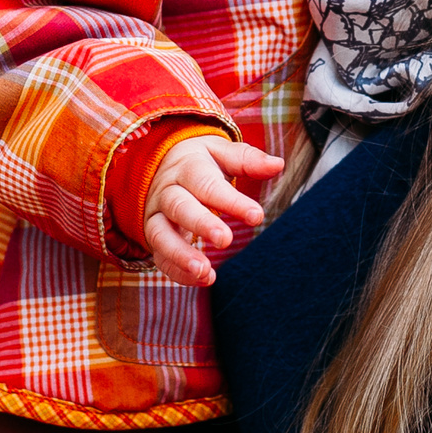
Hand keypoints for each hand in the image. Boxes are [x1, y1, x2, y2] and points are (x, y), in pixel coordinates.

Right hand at [144, 134, 281, 284]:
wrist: (159, 165)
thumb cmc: (200, 162)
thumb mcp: (221, 153)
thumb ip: (247, 160)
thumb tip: (277, 164)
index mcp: (188, 168)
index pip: (208, 184)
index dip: (231, 201)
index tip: (256, 216)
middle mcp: (168, 191)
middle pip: (180, 207)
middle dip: (202, 224)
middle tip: (226, 240)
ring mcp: (156, 215)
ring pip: (160, 234)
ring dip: (181, 254)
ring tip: (205, 271)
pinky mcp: (153, 236)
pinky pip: (160, 256)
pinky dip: (177, 271)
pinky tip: (202, 279)